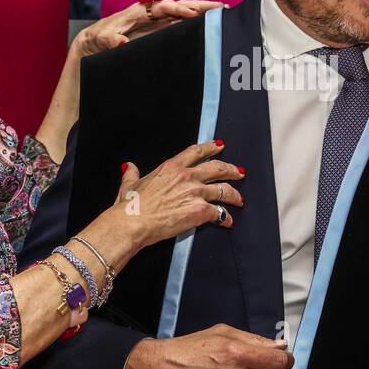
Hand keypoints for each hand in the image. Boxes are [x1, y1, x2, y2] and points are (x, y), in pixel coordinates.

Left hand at [71, 0, 224, 57]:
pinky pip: (182, 23)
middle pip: (180, 5)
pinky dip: (196, 22)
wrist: (94, 43)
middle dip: (200, 5)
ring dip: (203, 12)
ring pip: (184, 13)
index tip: (193, 13)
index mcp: (138, 11)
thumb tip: (122, 43)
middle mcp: (151, 12)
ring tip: (223, 12)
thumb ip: (110, 40)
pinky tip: (210, 25)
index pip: (163, 7)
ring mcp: (158, 20)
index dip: (178, 9)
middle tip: (222, 7)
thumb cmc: (97, 39)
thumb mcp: (100, 40)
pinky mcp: (160, 29)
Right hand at [113, 140, 244, 246]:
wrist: (132, 223)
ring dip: (234, 195)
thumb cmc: (130, 207)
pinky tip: (228, 222)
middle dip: (231, 170)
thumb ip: (132, 174)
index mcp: (171, 168)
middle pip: (217, 168)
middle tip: (238, 172)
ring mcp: (195, 193)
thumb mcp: (128, 185)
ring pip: (223, 190)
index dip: (210, 147)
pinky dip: (225, 218)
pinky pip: (219, 213)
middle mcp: (187, 177)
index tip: (219, 145)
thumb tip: (129, 166)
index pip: (196, 152)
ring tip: (239, 199)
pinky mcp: (200, 211)